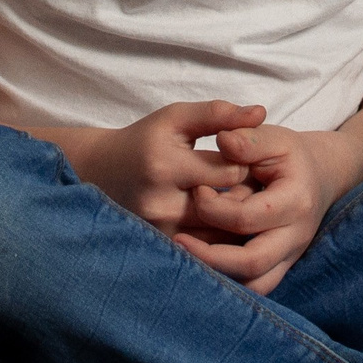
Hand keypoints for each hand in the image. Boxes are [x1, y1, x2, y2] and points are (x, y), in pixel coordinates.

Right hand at [71, 100, 262, 233]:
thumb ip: (219, 114)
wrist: (101, 175)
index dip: (249, 163)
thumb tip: (261, 112)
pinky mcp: (161, 249)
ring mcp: (160, 233)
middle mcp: (160, 205)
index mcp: (165, 167)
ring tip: (238, 200)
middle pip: (230, 208)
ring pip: (223, 235)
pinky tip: (225, 221)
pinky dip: (223, 237)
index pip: (231, 171)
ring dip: (239, 220)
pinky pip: (208, 251)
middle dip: (247, 195)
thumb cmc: (145, 141)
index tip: (248, 157)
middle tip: (253, 183)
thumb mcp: (176, 118)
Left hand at [175, 124, 362, 294]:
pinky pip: (257, 287)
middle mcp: (296, 235)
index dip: (213, 207)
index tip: (196, 189)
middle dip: (209, 256)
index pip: (246, 218)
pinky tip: (205, 266)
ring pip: (256, 285)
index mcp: (294, 201)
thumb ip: (248, 139)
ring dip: (220, 275)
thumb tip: (223, 140)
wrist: (320, 174)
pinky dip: (232, 282)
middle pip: (251, 263)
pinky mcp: (283, 265)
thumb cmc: (289, 154)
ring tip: (188, 258)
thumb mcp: (273, 138)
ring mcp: (291, 255)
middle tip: (178, 241)